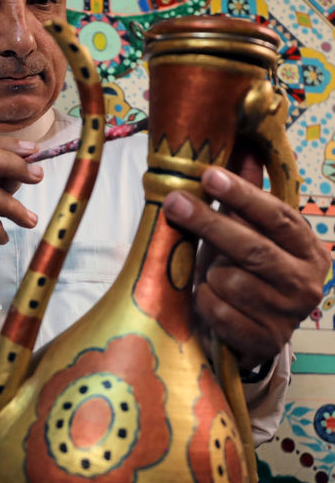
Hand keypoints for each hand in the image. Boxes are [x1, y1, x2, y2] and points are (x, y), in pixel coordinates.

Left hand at [162, 164, 329, 368]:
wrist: (254, 333)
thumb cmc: (248, 272)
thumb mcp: (250, 232)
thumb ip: (248, 194)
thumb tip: (242, 141)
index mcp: (308, 248)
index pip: (278, 216)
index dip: (243, 195)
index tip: (209, 175)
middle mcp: (306, 282)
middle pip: (253, 248)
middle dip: (210, 223)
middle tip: (175, 202)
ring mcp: (287, 315)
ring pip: (232, 281)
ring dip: (209, 273)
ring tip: (209, 272)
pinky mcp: (264, 341)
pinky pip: (220, 312)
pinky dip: (205, 300)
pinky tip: (207, 297)